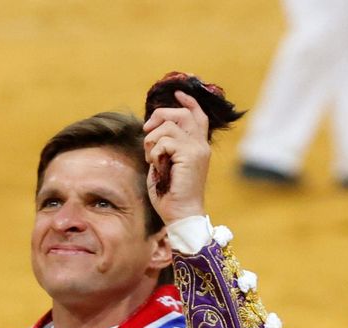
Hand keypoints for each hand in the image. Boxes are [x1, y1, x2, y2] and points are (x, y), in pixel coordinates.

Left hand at [142, 91, 209, 223]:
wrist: (181, 214)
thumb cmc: (171, 196)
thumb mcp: (166, 165)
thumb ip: (164, 148)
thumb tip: (152, 131)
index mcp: (198, 147)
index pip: (198, 116)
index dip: (188, 102)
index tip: (177, 93)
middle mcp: (200, 145)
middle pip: (181, 114)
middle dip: (159, 116)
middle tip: (146, 130)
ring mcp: (196, 149)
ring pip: (168, 127)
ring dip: (152, 141)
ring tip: (151, 159)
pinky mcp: (188, 155)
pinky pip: (164, 141)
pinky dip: (154, 153)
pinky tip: (156, 166)